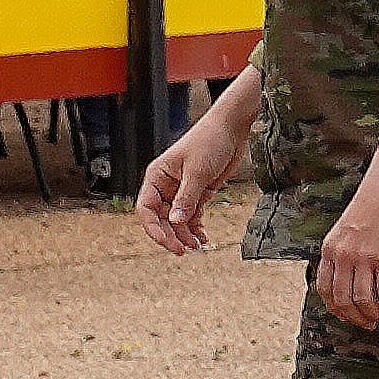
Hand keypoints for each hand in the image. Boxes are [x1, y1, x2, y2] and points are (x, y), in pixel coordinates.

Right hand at [141, 95, 246, 255]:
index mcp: (156, 177)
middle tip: (183, 250)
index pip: (146, 208)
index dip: (154, 228)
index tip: (167, 242)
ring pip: (177, 219)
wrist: (231, 129)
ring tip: (196, 247)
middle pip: (161, 218)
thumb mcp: (197, 172)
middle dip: (171, 235)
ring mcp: (182, 191)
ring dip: (185, 234)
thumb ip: (186, 198)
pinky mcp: (198, 193)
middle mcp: (166, 186)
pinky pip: (192, 215)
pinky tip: (203, 238)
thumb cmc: (209, 141)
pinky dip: (196, 227)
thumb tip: (176, 222)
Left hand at [320, 176, 378, 331]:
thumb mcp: (345, 231)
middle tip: (369, 324)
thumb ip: (343, 253)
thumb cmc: (371, 207)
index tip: (347, 316)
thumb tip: (349, 276)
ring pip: (364, 299)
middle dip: (356, 317)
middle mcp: (342, 256)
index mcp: (328, 250)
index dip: (336, 308)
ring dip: (375, 315)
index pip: (324, 289)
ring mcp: (363, 258)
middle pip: (343, 299)